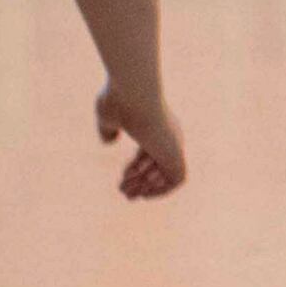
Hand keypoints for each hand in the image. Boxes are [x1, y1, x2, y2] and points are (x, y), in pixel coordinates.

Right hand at [97, 82, 187, 198]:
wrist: (132, 92)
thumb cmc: (118, 100)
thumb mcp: (108, 116)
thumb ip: (108, 128)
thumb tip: (109, 142)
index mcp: (155, 123)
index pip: (150, 152)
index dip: (136, 167)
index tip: (122, 179)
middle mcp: (168, 134)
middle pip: (158, 164)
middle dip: (140, 181)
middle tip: (122, 192)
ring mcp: (174, 143)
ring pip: (166, 173)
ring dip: (147, 188)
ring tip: (126, 193)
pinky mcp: (176, 152)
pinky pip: (177, 179)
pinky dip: (162, 189)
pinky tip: (144, 194)